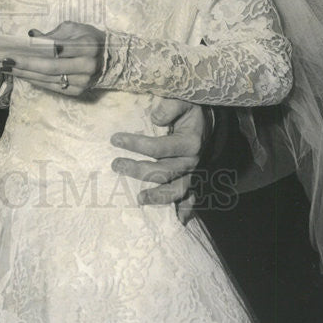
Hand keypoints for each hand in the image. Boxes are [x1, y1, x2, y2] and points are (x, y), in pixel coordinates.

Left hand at [8, 22, 104, 96]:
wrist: (110, 59)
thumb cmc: (89, 39)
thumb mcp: (74, 29)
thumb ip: (53, 34)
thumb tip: (31, 36)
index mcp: (88, 46)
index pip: (57, 49)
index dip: (35, 51)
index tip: (16, 50)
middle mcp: (87, 66)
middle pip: (50, 67)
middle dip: (25, 65)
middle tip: (5, 62)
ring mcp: (82, 82)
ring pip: (49, 79)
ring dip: (26, 74)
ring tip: (8, 69)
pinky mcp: (77, 92)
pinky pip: (52, 87)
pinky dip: (36, 81)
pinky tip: (23, 75)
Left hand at [110, 99, 210, 224]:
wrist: (208, 121)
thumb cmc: (190, 110)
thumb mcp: (183, 100)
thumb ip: (170, 106)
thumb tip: (155, 118)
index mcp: (190, 142)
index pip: (159, 147)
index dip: (136, 144)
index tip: (115, 139)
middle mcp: (192, 161)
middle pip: (164, 172)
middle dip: (138, 170)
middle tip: (115, 164)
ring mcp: (194, 174)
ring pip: (177, 191)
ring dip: (158, 197)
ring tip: (139, 199)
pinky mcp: (194, 180)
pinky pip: (191, 199)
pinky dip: (186, 211)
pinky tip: (178, 221)